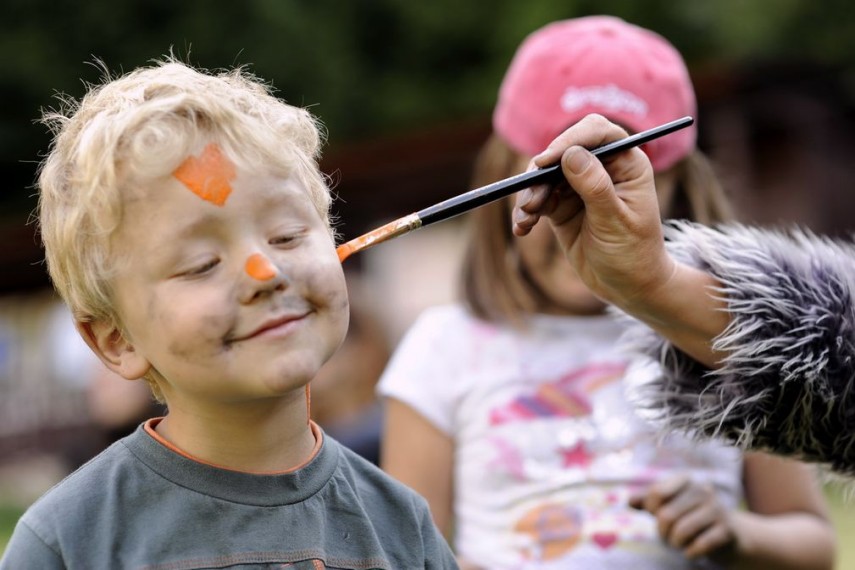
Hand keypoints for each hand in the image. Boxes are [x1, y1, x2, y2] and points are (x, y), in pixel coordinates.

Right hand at [511, 114, 674, 310]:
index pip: (597, 133)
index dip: (570, 140)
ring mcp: (579, 187)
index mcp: (626, 164)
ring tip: (526, 219)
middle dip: (541, 174)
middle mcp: (601, 169)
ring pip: (544, 175)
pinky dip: (526, 211)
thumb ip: (595, 187)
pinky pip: (537, 198)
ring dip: (529, 194)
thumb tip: (572, 154)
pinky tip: (522, 229)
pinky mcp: (561, 205)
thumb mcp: (615, 221)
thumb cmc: (633, 253)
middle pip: (563, 151)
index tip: (546, 161)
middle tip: (531, 201)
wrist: (627, 287)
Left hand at [629, 474, 739, 561]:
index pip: (656, 493)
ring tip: (678, 544)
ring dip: (675, 543)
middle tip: (667, 537)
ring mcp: (717, 509)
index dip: (651, 510)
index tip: (657, 516)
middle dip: (662, 532)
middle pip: (666, 515)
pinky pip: (700, 545)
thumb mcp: (668, 506)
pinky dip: (690, 553)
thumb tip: (629, 501)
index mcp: (685, 481)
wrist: (730, 536)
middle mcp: (702, 490)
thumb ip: (647, 502)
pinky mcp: (727, 530)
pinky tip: (691, 553)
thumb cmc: (691, 518)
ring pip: (681, 531)